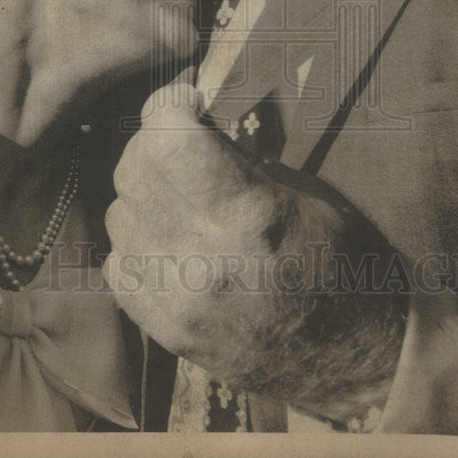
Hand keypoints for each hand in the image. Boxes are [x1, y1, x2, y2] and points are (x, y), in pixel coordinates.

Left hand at [104, 69, 407, 420]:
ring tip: (182, 196)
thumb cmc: (333, 260)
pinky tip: (172, 238)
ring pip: (119, 211)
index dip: (169, 105)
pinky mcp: (159, 329)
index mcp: (248, 216)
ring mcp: (174, 299)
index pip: (170, 139)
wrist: (340, 356)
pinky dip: (138, 239)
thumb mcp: (300, 193)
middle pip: (136, 168)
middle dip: (155, 142)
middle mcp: (202, 257)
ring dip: (144, 192)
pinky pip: (117, 258)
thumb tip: (188, 123)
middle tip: (183, 144)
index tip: (186, 102)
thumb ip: (235, 159)